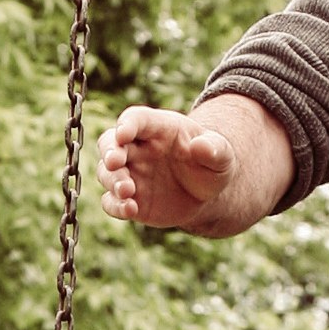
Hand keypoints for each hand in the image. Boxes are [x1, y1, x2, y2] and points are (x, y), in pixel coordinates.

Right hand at [98, 96, 292, 235]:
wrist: (207, 195)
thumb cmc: (211, 165)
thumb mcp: (221, 155)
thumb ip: (215, 149)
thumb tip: (202, 145)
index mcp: (158, 128)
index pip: (136, 119)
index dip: (127, 124)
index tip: (123, 133)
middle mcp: (137, 148)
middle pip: (110, 143)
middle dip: (109, 151)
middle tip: (115, 163)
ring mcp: (130, 174)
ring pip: (107, 173)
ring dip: (113, 181)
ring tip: (128, 192)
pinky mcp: (129, 199)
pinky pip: (112, 202)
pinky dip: (115, 206)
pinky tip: (130, 210)